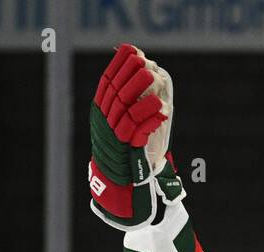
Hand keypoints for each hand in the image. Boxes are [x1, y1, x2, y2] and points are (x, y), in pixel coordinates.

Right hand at [87, 43, 183, 229]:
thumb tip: (144, 72)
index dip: (118, 66)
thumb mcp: (124, 127)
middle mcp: (104, 125)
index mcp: (100, 115)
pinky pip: (138, 133)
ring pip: (125, 112)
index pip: (106, 85)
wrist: (120, 190)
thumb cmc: (127, 154)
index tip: (130, 50)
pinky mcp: (127, 153)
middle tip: (143, 60)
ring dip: (140, 94)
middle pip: (115, 95)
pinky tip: (163, 110)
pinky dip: (150, 120)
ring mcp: (114, 140)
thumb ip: (130, 104)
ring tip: (154, 78)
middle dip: (129, 76)